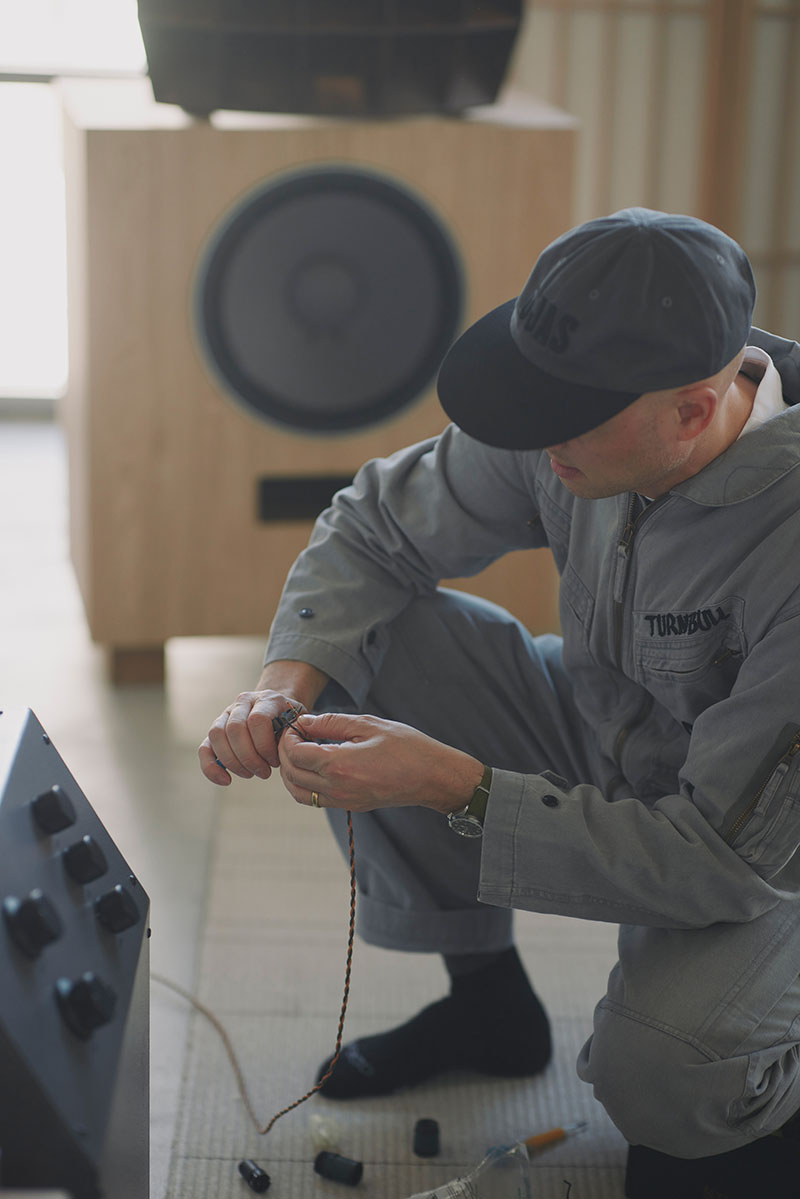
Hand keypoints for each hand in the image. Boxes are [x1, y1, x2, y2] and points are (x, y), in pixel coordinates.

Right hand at [198, 689, 306, 785]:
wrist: (279, 708)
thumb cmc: (292, 722)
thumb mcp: (301, 724)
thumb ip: (297, 735)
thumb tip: (293, 752)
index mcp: (267, 699)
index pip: (257, 720)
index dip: (265, 745)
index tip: (276, 761)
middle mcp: (243, 702)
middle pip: (235, 729)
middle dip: (249, 757)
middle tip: (264, 773)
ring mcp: (227, 714)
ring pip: (217, 735)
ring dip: (233, 762)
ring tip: (250, 774)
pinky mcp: (216, 729)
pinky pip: (205, 748)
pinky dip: (211, 767)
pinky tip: (226, 781)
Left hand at [278, 711, 483, 813]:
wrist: (433, 777)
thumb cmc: (406, 747)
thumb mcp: (368, 725)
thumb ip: (331, 723)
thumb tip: (304, 722)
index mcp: (339, 765)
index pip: (295, 754)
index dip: (288, 737)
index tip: (296, 724)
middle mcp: (337, 788)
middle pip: (292, 775)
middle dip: (285, 753)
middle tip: (293, 735)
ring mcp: (343, 801)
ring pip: (299, 793)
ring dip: (292, 772)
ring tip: (300, 750)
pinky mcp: (350, 806)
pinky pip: (315, 800)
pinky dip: (305, 784)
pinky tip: (315, 765)